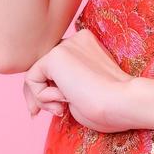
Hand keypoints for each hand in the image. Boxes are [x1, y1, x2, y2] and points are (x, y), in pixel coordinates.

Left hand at [22, 27, 138, 133]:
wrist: (122, 102)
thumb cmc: (110, 107)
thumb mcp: (83, 93)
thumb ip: (66, 86)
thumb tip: (40, 95)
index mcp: (88, 46)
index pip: (58, 66)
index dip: (51, 88)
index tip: (56, 110)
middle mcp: (76, 40)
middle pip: (43, 67)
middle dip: (39, 93)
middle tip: (47, 113)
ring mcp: (66, 45)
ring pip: (36, 73)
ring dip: (43, 98)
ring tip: (62, 109)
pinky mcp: (55, 55)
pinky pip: (32, 78)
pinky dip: (40, 96)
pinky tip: (62, 101)